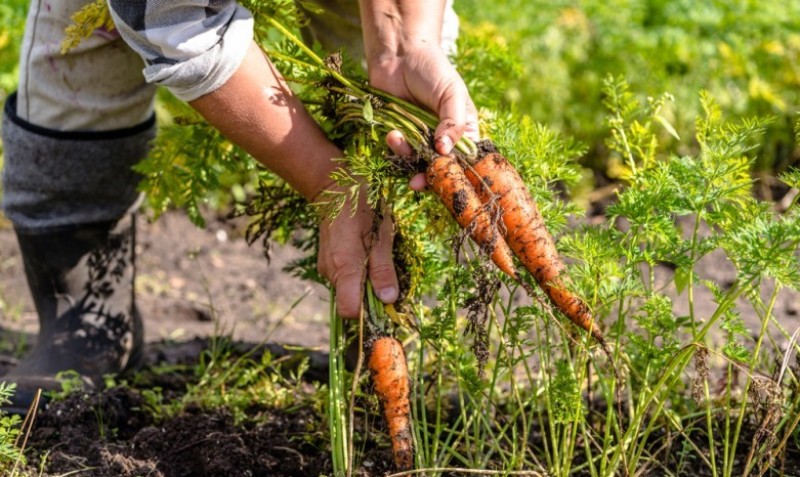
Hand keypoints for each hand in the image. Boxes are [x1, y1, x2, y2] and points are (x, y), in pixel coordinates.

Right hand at [317, 186, 398, 317]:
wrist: (335, 187)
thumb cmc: (362, 207)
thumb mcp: (381, 235)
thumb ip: (383, 270)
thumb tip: (389, 299)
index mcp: (344, 267)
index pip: (349, 310)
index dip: (368, 312)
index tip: (385, 301)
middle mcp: (330, 272)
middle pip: (351, 301)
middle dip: (370, 296)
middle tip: (386, 271)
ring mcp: (326, 267)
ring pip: (348, 290)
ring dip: (365, 282)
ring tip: (376, 256)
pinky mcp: (327, 262)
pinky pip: (344, 279)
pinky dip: (357, 274)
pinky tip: (365, 253)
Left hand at [369, 44, 478, 189]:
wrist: (399, 55)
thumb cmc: (432, 69)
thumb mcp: (451, 93)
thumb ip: (453, 122)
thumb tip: (445, 151)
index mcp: (465, 130)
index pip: (466, 160)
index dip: (458, 173)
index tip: (447, 179)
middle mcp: (445, 139)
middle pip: (442, 168)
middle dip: (429, 177)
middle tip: (418, 182)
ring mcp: (422, 139)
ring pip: (418, 164)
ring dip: (407, 158)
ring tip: (397, 139)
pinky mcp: (402, 137)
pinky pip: (400, 154)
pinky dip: (396, 148)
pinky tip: (392, 134)